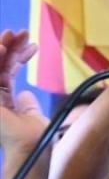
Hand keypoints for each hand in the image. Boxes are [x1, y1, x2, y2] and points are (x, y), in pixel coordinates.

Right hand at [0, 30, 47, 170]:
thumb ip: (27, 105)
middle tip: (23, 32)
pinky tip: (3, 47)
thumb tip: (26, 94)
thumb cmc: (34, 136)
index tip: (34, 46)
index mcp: (1, 102)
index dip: (18, 57)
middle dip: (10, 46)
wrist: (30, 146)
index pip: (6, 73)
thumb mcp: (30, 115)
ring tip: (14, 34)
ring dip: (1, 46)